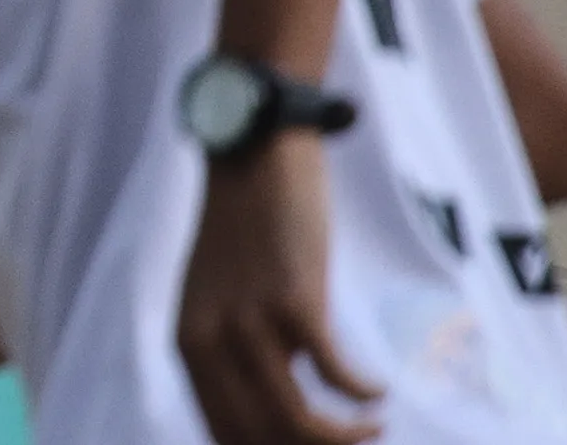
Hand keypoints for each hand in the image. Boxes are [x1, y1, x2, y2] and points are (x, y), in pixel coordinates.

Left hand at [180, 136, 382, 444]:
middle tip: (355, 444)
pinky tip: (377, 391)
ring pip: (295, 421)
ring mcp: (251, 321)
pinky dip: (361, 394)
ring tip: (371, 430)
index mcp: (190, 345)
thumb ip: (236, 351)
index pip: (224, 434)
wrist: (252, 150)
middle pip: (261, 437)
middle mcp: (211, 340)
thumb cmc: (245, 225)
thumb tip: (277, 412)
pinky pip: (333, 374)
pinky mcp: (294, 299)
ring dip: (344, 438)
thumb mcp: (221, 297)